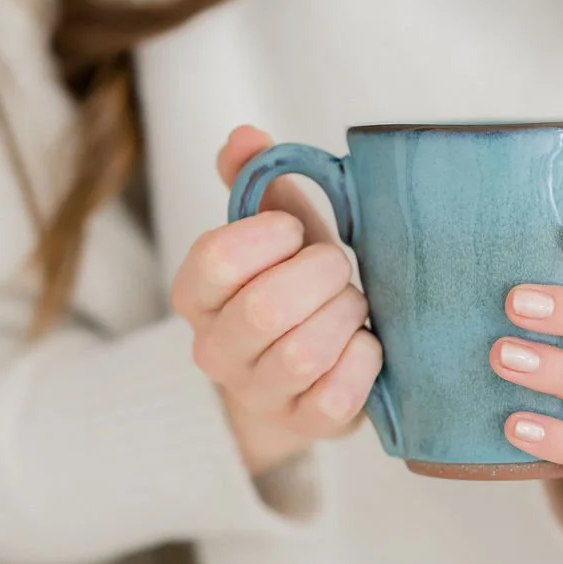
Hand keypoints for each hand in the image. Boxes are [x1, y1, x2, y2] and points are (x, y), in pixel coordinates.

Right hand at [174, 126, 381, 475]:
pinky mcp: (306, 426)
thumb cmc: (295, 282)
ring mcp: (257, 394)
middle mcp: (214, 350)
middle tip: (338, 267)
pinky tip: (366, 344)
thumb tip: (246, 137)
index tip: (295, 231)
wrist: (308, 370)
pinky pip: (337, 395)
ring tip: (352, 304)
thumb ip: (256, 177)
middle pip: (265, 309)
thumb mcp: (276, 226)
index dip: (271, 236)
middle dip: (321, 275)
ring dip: (345, 316)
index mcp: (195, 293)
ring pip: (303, 354)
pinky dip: (365, 359)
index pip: (216, 259)